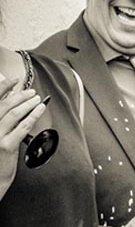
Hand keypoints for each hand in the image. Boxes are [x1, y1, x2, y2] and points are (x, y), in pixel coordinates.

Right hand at [0, 79, 47, 199]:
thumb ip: (2, 121)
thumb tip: (14, 103)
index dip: (3, 87)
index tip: (14, 80)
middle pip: (5, 105)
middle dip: (20, 95)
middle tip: (31, 92)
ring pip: (14, 114)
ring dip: (28, 104)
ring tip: (37, 99)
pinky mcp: (6, 146)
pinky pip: (23, 126)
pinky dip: (33, 115)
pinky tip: (40, 110)